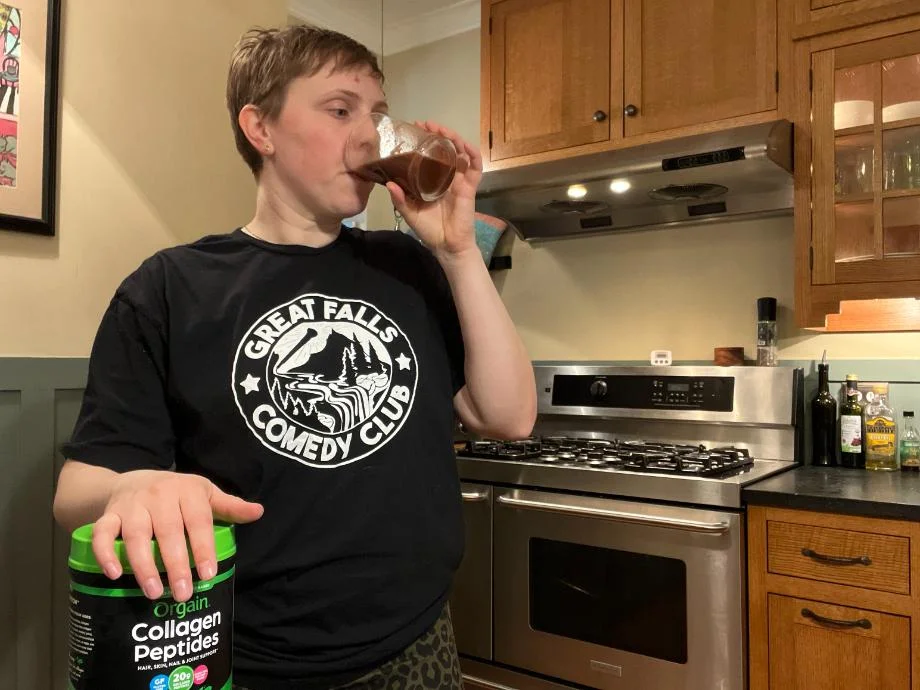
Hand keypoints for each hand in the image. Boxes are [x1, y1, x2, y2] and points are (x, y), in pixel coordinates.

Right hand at [92, 470, 263, 601]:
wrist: (132, 479)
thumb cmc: (176, 493)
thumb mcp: (205, 494)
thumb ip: (230, 506)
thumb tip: (259, 512)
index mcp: (188, 491)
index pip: (198, 521)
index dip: (203, 548)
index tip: (208, 575)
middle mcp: (159, 495)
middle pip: (168, 531)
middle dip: (175, 564)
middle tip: (183, 593)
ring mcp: (132, 505)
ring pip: (135, 535)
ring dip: (144, 565)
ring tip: (154, 592)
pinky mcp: (109, 515)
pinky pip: (102, 533)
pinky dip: (105, 553)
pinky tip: (114, 574)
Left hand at [386, 121, 482, 260]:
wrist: (447, 246)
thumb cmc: (430, 230)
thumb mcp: (410, 213)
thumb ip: (400, 199)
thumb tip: (389, 183)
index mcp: (432, 180)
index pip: (429, 154)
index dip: (424, 140)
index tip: (414, 129)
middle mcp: (446, 177)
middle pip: (446, 149)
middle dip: (438, 134)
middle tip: (426, 124)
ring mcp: (459, 181)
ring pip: (460, 153)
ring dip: (453, 138)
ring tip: (442, 130)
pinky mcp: (470, 187)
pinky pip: (475, 167)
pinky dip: (472, 154)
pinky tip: (464, 145)